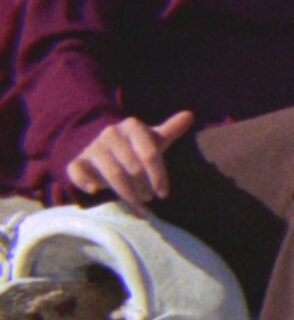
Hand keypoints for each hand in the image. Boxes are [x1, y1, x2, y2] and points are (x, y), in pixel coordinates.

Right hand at [65, 111, 194, 217]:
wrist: (102, 147)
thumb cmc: (135, 146)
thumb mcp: (152, 139)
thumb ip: (170, 130)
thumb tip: (189, 115)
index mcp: (133, 126)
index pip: (150, 154)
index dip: (159, 177)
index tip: (164, 194)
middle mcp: (111, 133)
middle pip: (133, 168)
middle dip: (144, 187)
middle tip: (149, 197)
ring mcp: (93, 147)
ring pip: (112, 174)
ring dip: (126, 194)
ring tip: (138, 204)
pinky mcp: (77, 161)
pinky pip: (79, 172)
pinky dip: (87, 182)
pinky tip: (97, 190)